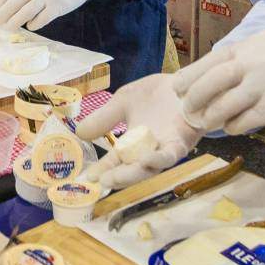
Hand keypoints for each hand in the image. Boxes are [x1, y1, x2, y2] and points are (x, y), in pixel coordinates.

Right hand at [78, 75, 202, 189]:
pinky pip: (170, 155)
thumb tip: (79, 132)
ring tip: (116, 178)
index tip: (89, 177)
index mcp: (132, 143)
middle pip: (132, 170)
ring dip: (133, 174)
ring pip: (150, 168)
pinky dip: (158, 158)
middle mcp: (148, 150)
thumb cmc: (155, 94)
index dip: (103, 170)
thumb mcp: (122, 102)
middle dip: (117, 177)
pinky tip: (146, 159)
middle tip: (102, 181)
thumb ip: (104, 118)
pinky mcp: (181, 143)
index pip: (115, 161)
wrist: (186, 82)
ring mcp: (165, 148)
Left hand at [171, 31, 264, 135]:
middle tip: (187, 111)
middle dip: (193, 99)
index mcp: (254, 44)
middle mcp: (258, 60)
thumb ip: (247, 60)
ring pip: (224, 104)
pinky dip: (234, 127)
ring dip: (211, 118)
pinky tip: (234, 128)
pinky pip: (245, 120)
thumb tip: (216, 77)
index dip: (190, 76)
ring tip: (207, 123)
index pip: (212, 59)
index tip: (178, 89)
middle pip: (211, 81)